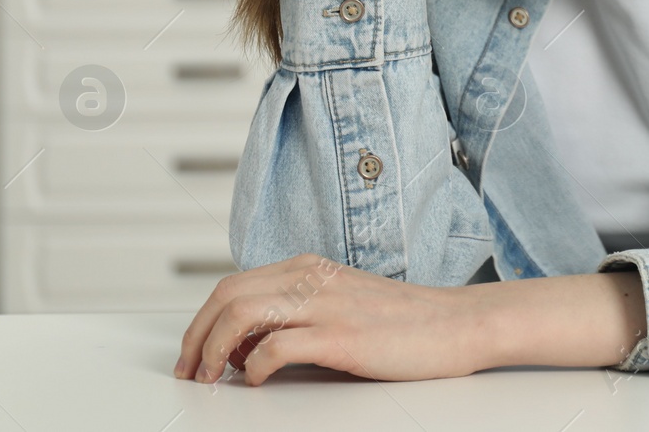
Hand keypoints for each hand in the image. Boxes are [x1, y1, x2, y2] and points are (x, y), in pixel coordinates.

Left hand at [173, 253, 487, 385]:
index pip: (233, 285)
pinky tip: (257, 379)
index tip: (193, 354)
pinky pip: (276, 346)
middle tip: (190, 372)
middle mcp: (312, 279)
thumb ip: (299, 312)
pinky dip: (253, 366)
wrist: (458, 324)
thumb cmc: (406, 321)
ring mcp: (326, 304)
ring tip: (212, 378)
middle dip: (195, 336)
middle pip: (227, 295)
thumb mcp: (343, 302)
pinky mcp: (341, 335)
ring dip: (212, 350)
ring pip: (241, 313)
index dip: (201, 322)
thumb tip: (247, 345)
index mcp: (309, 269)